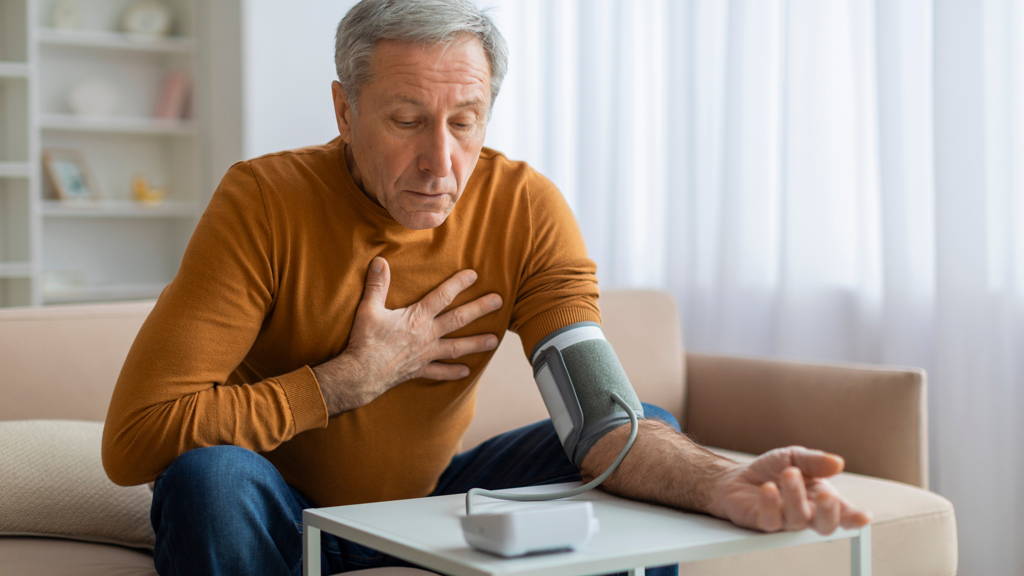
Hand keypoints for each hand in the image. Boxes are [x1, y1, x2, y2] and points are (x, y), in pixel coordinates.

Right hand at [314, 257, 502, 414]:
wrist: (361, 374)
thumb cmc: (366, 340)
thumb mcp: (369, 309)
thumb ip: (377, 285)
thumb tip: (379, 261)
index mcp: (417, 317)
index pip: (442, 296)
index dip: (458, 284)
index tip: (474, 275)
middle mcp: (427, 335)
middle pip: (458, 319)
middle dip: (480, 309)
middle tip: (499, 302)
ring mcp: (426, 354)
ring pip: (456, 347)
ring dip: (476, 343)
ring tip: (495, 340)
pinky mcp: (419, 370)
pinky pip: (440, 372)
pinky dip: (453, 372)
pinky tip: (467, 371)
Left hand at [706, 446, 871, 534]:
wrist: (738, 476)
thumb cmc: (772, 469)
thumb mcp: (795, 457)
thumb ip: (815, 461)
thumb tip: (838, 462)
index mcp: (820, 499)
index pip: (842, 513)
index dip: (854, 518)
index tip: (863, 517)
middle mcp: (806, 513)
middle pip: (825, 525)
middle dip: (829, 512)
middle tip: (826, 494)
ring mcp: (785, 521)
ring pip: (798, 520)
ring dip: (795, 496)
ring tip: (789, 473)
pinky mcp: (763, 523)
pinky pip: (771, 520)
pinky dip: (771, 503)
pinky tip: (768, 488)